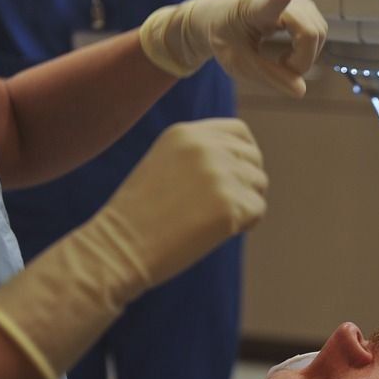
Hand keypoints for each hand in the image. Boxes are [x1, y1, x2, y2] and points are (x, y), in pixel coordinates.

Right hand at [101, 118, 266, 287]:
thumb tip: (248, 159)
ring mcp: (219, 175)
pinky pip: (257, 210)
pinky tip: (217, 231)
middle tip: (222, 205)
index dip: (245, 155)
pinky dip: (245, 224)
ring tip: (213, 218)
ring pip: (258, 184)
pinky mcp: (230, 204)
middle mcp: (205, 147)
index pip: (240, 132)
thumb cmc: (142, 214)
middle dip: (246, 182)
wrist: (119, 246)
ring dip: (246, 203)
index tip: (234, 176)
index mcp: (186, 133)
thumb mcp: (166, 165)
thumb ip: (202, 154)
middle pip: (253, 159)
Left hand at [139, 0, 327, 95]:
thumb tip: (301, 91)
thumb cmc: (227, 41)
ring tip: (281, 61)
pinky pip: (318, 32)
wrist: (217, 17)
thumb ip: (271, 77)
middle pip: (309, 33)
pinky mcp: (304, 4)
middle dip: (302, 61)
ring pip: (318, 33)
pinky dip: (307, 50)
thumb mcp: (241, 65)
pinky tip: (289, 53)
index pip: (269, 4)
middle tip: (279, 68)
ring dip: (305, 56)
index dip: (279, 0)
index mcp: (252, 9)